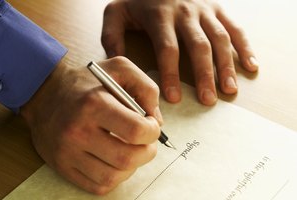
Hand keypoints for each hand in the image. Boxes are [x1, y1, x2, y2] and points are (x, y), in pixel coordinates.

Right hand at [20, 56, 161, 194]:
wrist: (45, 93)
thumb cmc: (86, 82)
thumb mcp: (119, 68)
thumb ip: (146, 88)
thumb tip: (157, 120)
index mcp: (94, 104)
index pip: (136, 131)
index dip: (153, 131)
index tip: (151, 125)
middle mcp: (78, 131)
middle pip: (127, 158)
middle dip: (147, 152)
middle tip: (145, 142)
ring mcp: (68, 152)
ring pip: (113, 177)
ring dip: (131, 167)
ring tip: (130, 150)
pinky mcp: (63, 166)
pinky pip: (97, 186)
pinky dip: (114, 178)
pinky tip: (115, 161)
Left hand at [101, 0, 258, 104]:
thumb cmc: (137, 0)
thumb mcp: (116, 13)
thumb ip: (112, 37)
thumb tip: (117, 63)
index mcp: (160, 15)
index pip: (168, 49)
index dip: (171, 75)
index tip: (174, 98)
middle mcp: (186, 12)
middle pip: (198, 46)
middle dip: (204, 75)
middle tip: (207, 101)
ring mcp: (205, 10)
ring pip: (219, 39)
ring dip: (226, 66)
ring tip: (229, 90)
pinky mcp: (218, 8)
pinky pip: (235, 28)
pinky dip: (245, 47)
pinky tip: (251, 66)